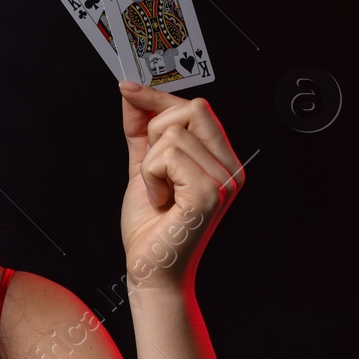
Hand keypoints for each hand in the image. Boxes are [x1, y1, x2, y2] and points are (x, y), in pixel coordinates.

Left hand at [118, 80, 245, 290]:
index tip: (128, 89)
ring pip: (171, 135)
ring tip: (159, 193)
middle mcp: (230, 168)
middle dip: (155, 133)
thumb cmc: (150, 227)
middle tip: (154, 171)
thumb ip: (139, 130)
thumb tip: (131, 92)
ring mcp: (223, 180)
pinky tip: (160, 200)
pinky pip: (167, 157)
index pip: (196, 108)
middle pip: (191, 110)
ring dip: (149, 165)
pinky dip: (150, 177)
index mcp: (220, 160)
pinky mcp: (208, 193)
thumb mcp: (142, 167)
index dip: (159, 98)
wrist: (149, 269)